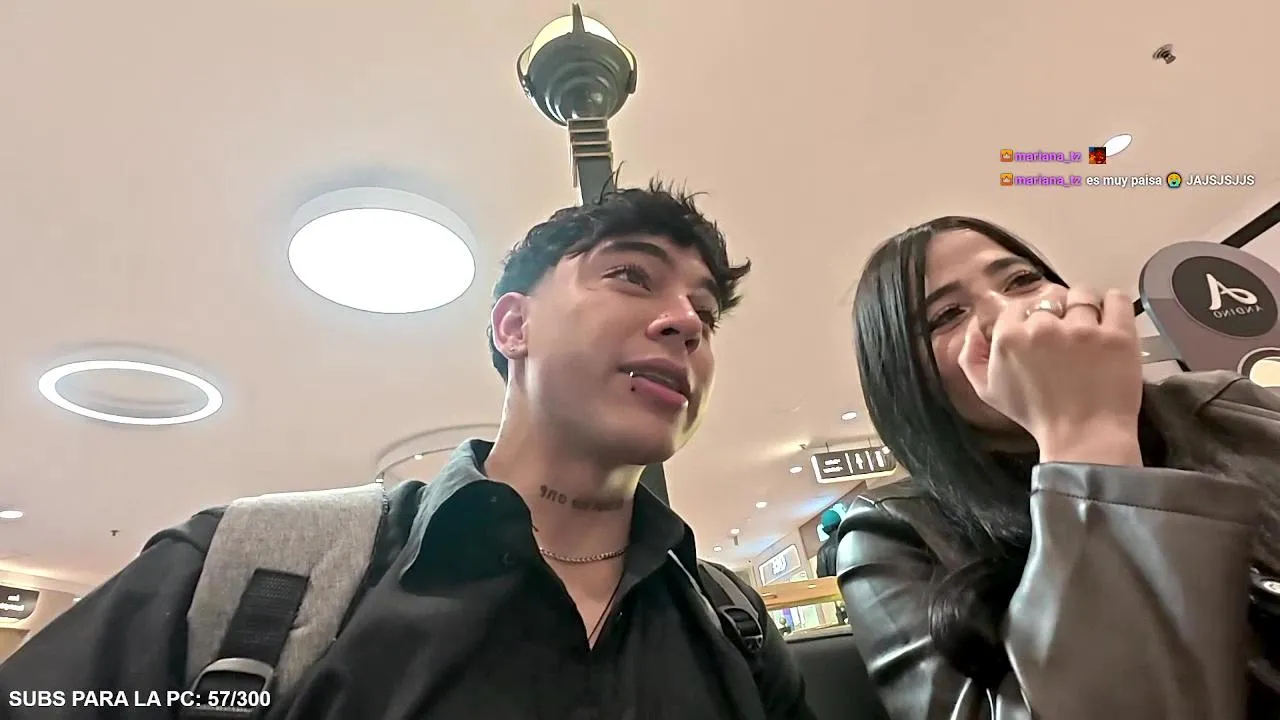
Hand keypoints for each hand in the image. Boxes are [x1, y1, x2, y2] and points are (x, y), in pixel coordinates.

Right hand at [958, 288, 1144, 464]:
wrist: (1083, 438)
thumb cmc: (1037, 416)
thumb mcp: (987, 391)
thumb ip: (971, 355)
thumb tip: (974, 327)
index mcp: (1010, 338)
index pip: (1017, 306)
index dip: (1028, 319)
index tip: (1040, 333)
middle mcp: (1044, 328)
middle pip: (1050, 300)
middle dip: (1057, 316)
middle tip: (1065, 341)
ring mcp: (1083, 330)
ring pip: (1083, 295)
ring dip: (1085, 308)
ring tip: (1089, 331)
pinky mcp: (1117, 335)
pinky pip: (1117, 299)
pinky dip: (1115, 304)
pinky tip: (1110, 319)